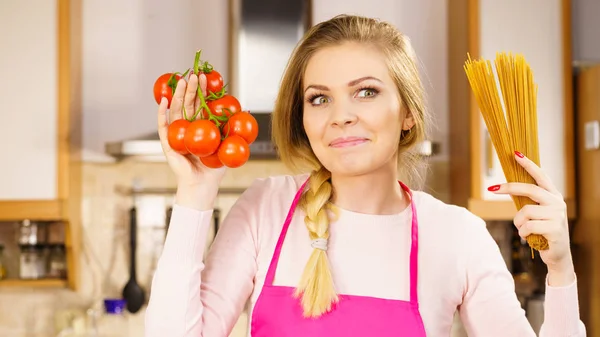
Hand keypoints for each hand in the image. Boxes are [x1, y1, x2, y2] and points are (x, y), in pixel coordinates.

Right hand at [157, 72, 226, 209]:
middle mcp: (187, 128)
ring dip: (177, 94)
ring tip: (181, 81)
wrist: (203, 185)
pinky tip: (163, 100)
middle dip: (191, 88)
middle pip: (187, 103)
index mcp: (200, 127)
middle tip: (194, 74)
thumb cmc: (214, 168)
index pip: (200, 104)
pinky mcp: (167, 142)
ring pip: (175, 110)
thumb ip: (234, 129)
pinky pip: (163, 125)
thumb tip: (245, 109)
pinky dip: (161, 112)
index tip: (206, 77)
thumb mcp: (227, 145)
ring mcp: (176, 134)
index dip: (202, 91)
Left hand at [488, 151, 574, 285]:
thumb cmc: (542, 231)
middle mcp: (557, 202)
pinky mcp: (555, 229)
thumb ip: (527, 200)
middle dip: (509, 188)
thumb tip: (507, 186)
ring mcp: (557, 215)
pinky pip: (528, 227)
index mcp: (553, 195)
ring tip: (524, 230)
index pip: (540, 176)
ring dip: (518, 223)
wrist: (557, 255)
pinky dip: (522, 233)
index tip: (515, 153)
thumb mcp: (536, 213)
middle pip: (530, 189)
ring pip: (525, 212)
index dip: (528, 164)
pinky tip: (528, 237)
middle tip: (492, 188)